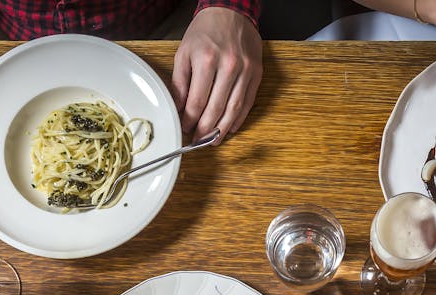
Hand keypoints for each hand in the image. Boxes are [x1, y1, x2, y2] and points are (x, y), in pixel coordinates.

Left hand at [173, 7, 261, 139]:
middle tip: (198, 141)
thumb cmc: (205, 31)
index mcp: (207, 60)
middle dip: (205, 130)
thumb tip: (179, 109)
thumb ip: (180, 83)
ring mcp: (245, 71)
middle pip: (216, 109)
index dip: (190, 120)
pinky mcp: (256, 73)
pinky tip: (229, 128)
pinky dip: (239, 119)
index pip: (197, 102)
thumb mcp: (184, 53)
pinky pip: (248, 102)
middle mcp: (229, 66)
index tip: (185, 128)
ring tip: (213, 140)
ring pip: (233, 110)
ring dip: (222, 130)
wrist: (231, 12)